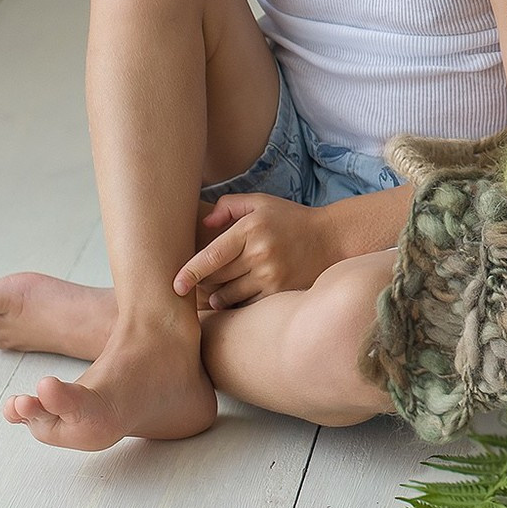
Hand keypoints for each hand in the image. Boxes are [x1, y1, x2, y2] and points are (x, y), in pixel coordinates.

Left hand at [174, 193, 335, 308]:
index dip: (190, 272)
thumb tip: (205, 223)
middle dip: (203, 282)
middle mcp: (260, 253)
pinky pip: (246, 304)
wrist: (331, 239)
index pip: (212, 256)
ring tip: (220, 289)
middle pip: (216, 278)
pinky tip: (239, 295)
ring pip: (228, 295)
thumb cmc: (290, 219)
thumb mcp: (261, 203)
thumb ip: (229, 205)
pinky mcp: (280, 292)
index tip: (175, 285)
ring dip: (218, 296)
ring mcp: (272, 275)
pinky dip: (237, 303)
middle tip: (198, 282)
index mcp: (251, 229)